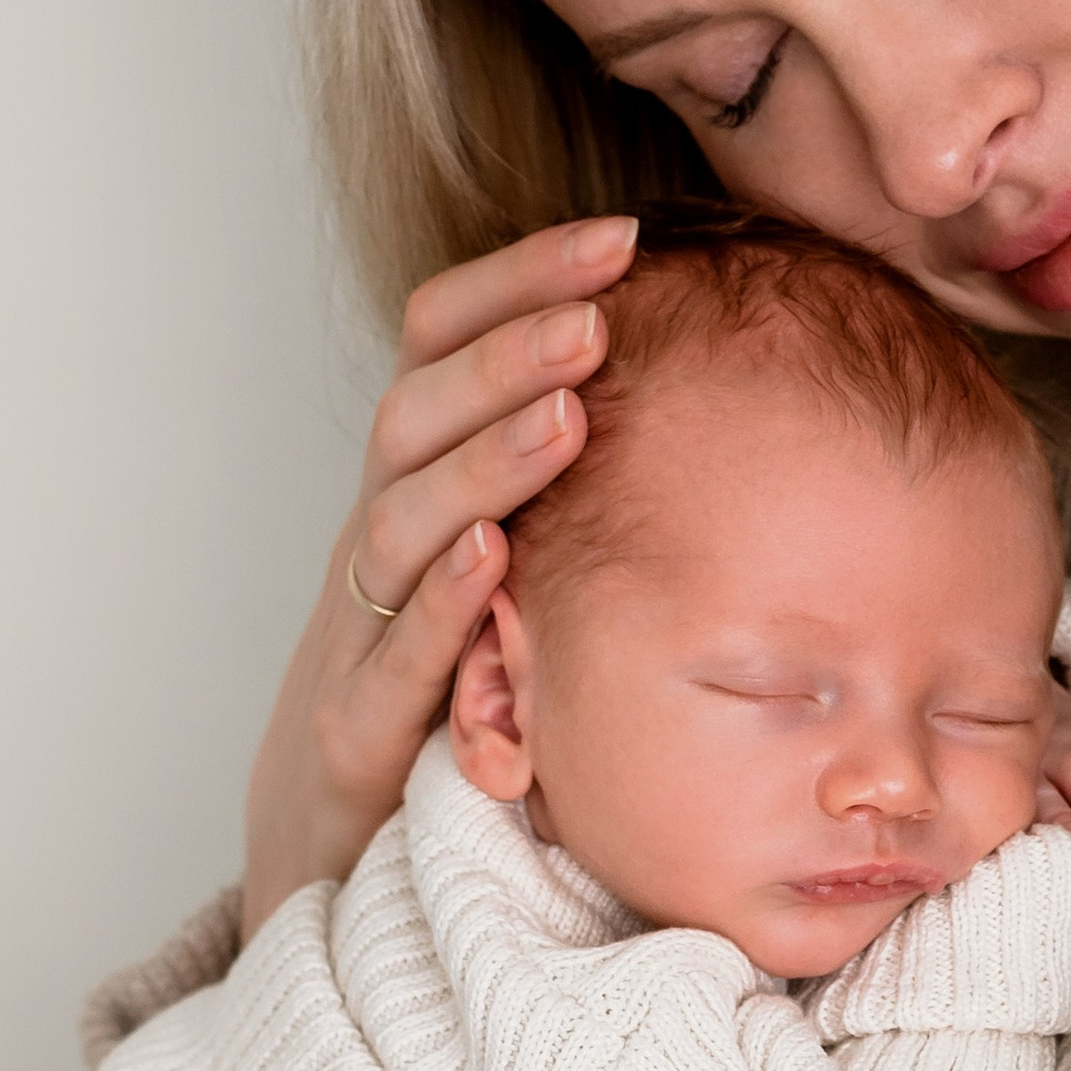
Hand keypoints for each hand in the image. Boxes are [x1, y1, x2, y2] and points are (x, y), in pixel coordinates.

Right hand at [242, 217, 641, 930]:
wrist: (337, 834)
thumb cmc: (454, 678)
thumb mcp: (519, 560)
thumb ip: (582, 472)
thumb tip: (732, 372)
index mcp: (418, 480)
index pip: (439, 344)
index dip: (516, 282)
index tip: (620, 237)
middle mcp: (379, 537)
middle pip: (415, 415)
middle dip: (507, 357)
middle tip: (596, 316)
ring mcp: (359, 632)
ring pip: (399, 523)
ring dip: (483, 462)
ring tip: (564, 416)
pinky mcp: (356, 731)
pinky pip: (392, 659)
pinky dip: (440, 605)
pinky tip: (493, 559)